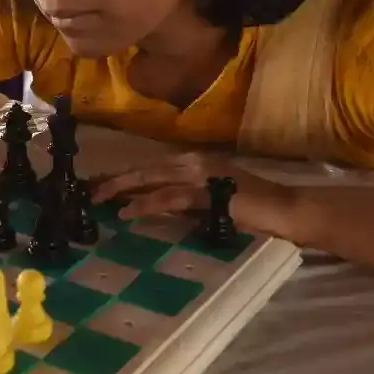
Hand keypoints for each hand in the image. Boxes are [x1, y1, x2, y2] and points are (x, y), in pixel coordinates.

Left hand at [90, 152, 300, 240]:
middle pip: (144, 168)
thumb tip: (151, 206)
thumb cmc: (250, 207)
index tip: (100, 182)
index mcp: (193, 160)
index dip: (124, 174)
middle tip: (89, 190)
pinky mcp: (206, 191)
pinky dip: (145, 204)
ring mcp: (199, 174)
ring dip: (122, 189)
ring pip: (150, 178)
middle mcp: (193, 161)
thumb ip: (182, 199)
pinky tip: (126, 212)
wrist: (283, 208)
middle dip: (115, 179)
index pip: (151, 166)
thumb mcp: (209, 199)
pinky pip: (168, 197)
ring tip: (99, 200)